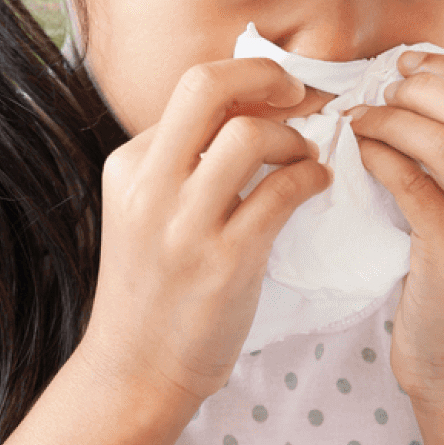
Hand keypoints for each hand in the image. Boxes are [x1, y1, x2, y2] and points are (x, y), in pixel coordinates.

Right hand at [78, 58, 333, 413]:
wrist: (136, 370)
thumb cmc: (152, 289)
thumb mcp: (143, 212)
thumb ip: (179, 164)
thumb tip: (246, 107)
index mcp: (127, 166)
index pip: (190, 92)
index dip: (246, 82)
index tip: (277, 95)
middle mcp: (148, 187)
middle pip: (206, 85)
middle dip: (266, 74)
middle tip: (298, 92)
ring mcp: (184, 226)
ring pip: (248, 134)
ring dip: (294, 138)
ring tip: (307, 156)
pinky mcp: (223, 263)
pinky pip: (280, 193)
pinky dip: (311, 178)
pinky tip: (317, 185)